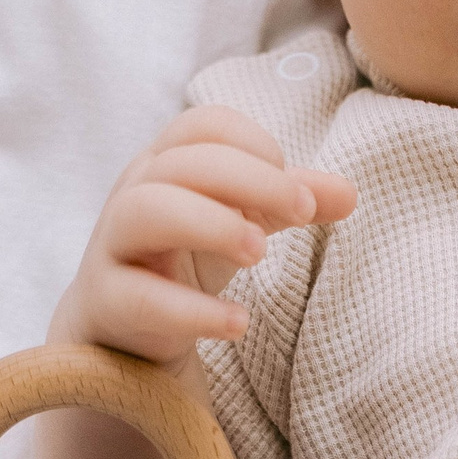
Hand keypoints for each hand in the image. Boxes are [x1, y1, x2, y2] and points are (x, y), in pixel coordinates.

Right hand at [49, 106, 355, 371]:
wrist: (121, 332)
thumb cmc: (183, 260)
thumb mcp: (240, 224)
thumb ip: (287, 205)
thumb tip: (350, 193)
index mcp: (165, 164)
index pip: (204, 126)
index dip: (255, 146)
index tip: (294, 189)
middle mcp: (133, 193)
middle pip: (181, 162)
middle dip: (249, 180)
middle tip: (302, 210)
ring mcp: (113, 245)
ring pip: (146, 211)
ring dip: (210, 224)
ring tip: (260, 253)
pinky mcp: (107, 302)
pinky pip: (141, 298)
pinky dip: (192, 311)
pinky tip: (238, 323)